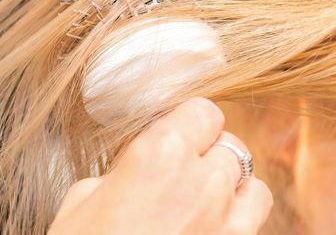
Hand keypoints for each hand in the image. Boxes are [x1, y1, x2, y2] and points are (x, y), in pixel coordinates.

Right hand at [49, 98, 272, 233]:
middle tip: (180, 175)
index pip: (202, 112)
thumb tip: (131, 173)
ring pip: (253, 185)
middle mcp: (202, 183)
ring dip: (233, 189)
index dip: (189, 123)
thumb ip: (119, 176)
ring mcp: (226, 224)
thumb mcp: (80, 202)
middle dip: (207, 157)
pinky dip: (240, 222)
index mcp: (160, 155)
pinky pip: (255, 224)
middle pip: (230, 146)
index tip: (176, 134)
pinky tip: (213, 230)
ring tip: (204, 203)